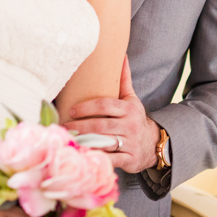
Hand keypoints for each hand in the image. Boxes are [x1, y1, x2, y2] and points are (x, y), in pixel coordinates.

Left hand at [64, 56, 160, 172]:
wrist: (153, 143)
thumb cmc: (135, 119)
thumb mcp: (131, 99)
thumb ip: (123, 80)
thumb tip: (121, 55)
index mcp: (129, 109)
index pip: (106, 105)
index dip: (87, 107)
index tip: (71, 110)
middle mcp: (130, 126)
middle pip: (101, 125)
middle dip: (80, 126)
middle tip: (64, 127)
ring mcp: (130, 143)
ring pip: (104, 143)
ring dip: (85, 143)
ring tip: (68, 141)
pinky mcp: (129, 160)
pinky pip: (110, 160)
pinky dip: (97, 159)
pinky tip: (83, 157)